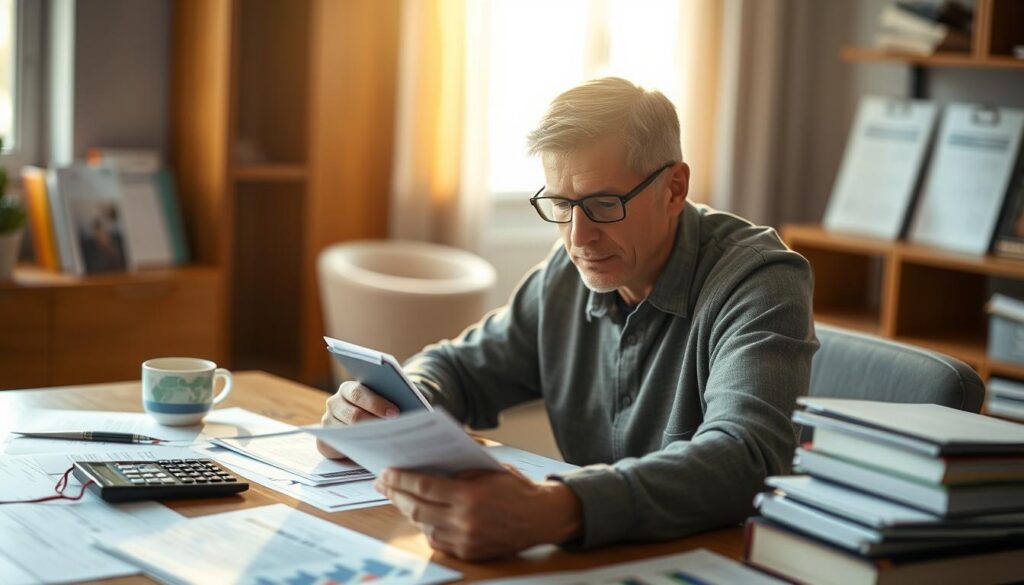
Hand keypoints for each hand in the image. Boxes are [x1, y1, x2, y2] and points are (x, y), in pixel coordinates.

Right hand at [317, 380, 398, 458]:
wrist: (362, 424)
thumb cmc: (377, 410)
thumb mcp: (382, 401)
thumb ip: (390, 401)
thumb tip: (410, 408)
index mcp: (348, 389)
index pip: (359, 393)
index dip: (377, 404)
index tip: (395, 413)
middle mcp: (334, 403)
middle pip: (353, 415)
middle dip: (374, 423)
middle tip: (392, 431)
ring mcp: (328, 421)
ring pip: (345, 432)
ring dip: (366, 438)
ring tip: (384, 443)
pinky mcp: (324, 440)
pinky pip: (335, 447)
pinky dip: (353, 450)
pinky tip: (370, 453)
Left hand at [374, 465, 581, 560]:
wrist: (542, 517)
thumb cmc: (516, 488)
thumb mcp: (489, 468)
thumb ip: (459, 468)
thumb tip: (426, 464)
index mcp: (469, 495)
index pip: (423, 486)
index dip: (400, 479)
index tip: (386, 472)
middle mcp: (464, 521)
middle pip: (416, 508)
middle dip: (395, 494)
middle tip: (383, 484)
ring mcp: (465, 540)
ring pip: (423, 526)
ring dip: (407, 510)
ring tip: (398, 497)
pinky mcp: (468, 553)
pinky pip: (436, 540)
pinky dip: (425, 526)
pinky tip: (420, 515)